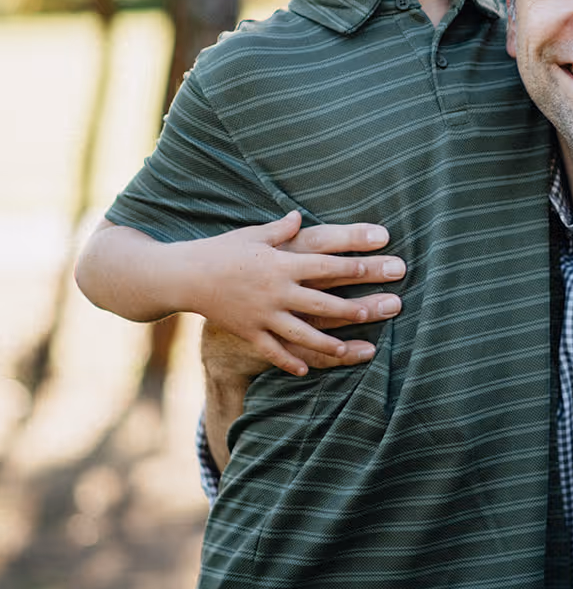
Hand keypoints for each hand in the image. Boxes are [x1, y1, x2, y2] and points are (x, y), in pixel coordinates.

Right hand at [176, 212, 405, 375]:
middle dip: (348, 309)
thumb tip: (299, 217)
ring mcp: (262, 315)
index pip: (322, 265)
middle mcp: (275, 291)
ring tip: (346, 349)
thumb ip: (280, 230)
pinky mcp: (248, 332)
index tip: (370, 267)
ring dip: (326, 343)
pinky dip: (289, 362)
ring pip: (301, 333)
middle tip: (372, 312)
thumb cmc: (220, 250)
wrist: (184, 276)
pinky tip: (305, 370)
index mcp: (279, 263)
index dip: (349, 266)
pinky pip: (273, 351)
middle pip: (320, 302)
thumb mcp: (251, 235)